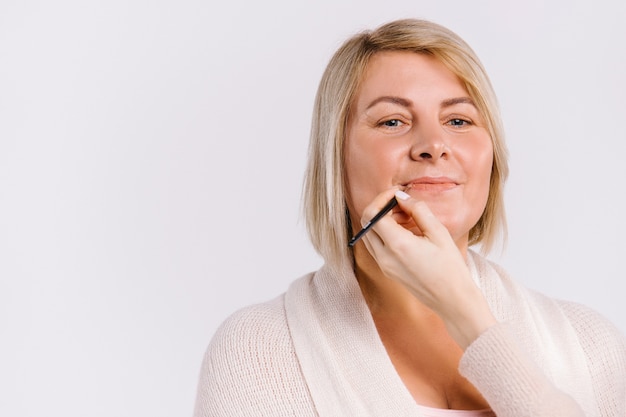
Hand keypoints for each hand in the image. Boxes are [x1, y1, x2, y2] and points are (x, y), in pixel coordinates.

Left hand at [359, 188, 496, 348]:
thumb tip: (401, 196)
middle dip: (381, 208)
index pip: (372, 214)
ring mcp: (383, 265)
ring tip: (408, 219)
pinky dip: (385, 234)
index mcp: (397, 245)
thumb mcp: (438, 232)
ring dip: (383, 221)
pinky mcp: (387, 270)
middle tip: (403, 205)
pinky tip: (407, 233)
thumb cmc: (450, 267)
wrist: (452, 300)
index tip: (396, 193)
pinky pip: (377, 246)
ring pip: (370, 234)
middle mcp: (384, 256)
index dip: (382, 198)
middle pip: (367, 223)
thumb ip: (418, 210)